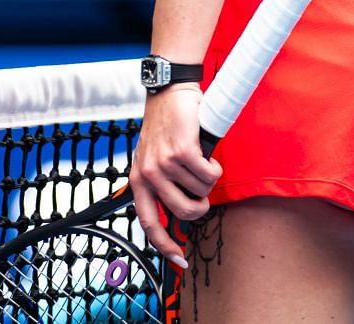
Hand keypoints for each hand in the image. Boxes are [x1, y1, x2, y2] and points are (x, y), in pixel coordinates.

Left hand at [129, 85, 218, 266]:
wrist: (169, 92)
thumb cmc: (165, 126)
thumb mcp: (152, 158)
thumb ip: (161, 185)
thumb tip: (179, 215)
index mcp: (138, 180)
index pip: (149, 224)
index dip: (165, 247)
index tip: (179, 261)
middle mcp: (148, 174)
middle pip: (184, 212)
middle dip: (201, 206)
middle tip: (203, 193)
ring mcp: (164, 163)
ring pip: (201, 192)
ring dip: (209, 181)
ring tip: (202, 163)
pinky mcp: (182, 151)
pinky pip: (209, 175)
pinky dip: (215, 168)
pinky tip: (209, 156)